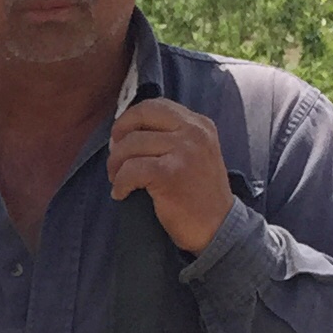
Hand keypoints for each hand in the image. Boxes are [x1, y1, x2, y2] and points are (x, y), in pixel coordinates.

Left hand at [106, 99, 232, 254]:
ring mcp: (184, 150)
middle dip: (118, 138)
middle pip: (140, 117)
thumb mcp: (194, 153)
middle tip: (115, 159)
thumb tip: (125, 131)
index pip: (155, 105)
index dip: (130, 120)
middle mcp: (194, 132)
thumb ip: (170, 136)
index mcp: (199, 124)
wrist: (217, 227)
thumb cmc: (198, 194)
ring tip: (119, 180)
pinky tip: (122, 193)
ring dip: (116, 165)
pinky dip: (120, 183)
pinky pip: (131, 169)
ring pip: (130, 144)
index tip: (121, 139)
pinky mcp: (171, 173)